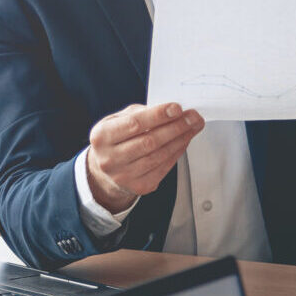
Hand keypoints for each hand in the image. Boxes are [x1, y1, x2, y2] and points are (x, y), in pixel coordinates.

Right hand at [84, 102, 203, 212]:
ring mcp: (124, 175)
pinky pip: (164, 168)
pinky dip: (177, 153)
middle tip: (192, 117)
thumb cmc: (115, 139)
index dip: (158, 115)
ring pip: (159, 156)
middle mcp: (110, 158)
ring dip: (180, 139)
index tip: (177, 108)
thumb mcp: (118, 120)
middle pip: (149, 141)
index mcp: (102, 136)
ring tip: (192, 127)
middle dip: (175, 127)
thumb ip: (141, 112)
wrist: (106, 169)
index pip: (134, 124)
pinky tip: (184, 141)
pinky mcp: (139, 186)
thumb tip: (171, 110)